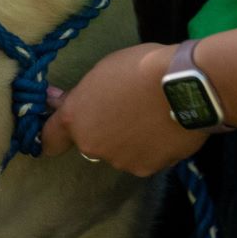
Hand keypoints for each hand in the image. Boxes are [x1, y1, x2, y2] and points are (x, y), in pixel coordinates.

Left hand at [40, 41, 208, 175]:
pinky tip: (166, 129)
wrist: (186, 86)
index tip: (62, 130)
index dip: (55, 135)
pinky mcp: (148, 169)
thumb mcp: (102, 72)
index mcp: (76, 119)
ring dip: (130, 141)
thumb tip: (57, 102)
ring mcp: (121, 161)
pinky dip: (153, 148)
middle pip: (92, 143)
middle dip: (103, 131)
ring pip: (120, 152)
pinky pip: (146, 158)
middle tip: (126, 109)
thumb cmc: (141, 68)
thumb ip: (81, 95)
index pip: (50, 140)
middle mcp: (92, 146)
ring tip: (152, 117)